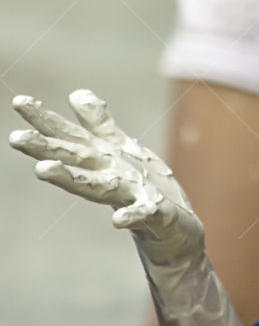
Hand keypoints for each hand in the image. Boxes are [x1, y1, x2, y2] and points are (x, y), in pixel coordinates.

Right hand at [9, 90, 204, 267]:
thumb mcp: (122, 150)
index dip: (46, 119)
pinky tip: (118, 220)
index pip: (70, 137)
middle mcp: (109, 178)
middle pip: (75, 160)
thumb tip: (76, 93)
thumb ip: (99, 124)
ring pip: (97, 186)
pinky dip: (131, 216)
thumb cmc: (143, 188)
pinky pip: (144, 214)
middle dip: (45, 149)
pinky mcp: (156, 215)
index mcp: (102, 160)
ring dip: (70, 179)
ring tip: (44, 169)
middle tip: (15, 138)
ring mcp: (130, 196)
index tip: (19, 101)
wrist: (176, 231)